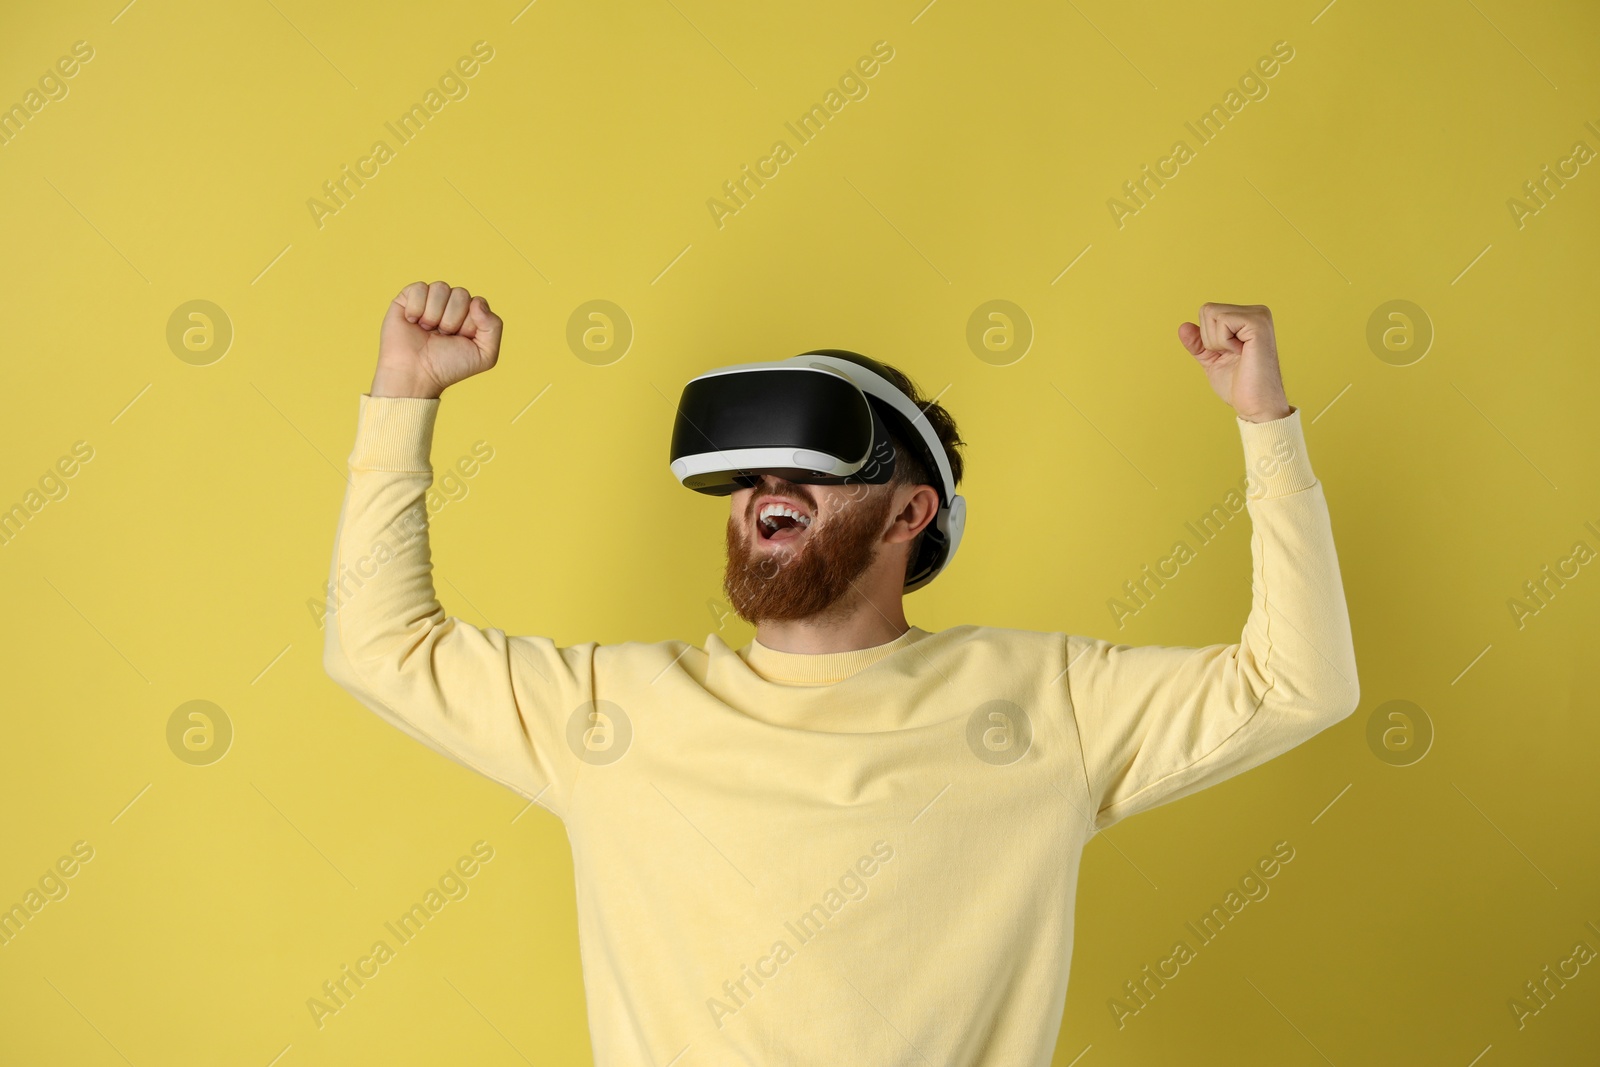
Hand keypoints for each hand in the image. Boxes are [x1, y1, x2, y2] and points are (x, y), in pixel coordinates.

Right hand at [372, 281, 502, 398]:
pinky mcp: (407, 298)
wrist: (416, 374)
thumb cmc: (449, 366)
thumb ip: (493, 326)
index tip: (459, 339)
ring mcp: (430, 300)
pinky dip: (416, 308)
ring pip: (441, 288)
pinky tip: (413, 322)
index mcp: (470, 316)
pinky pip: (419, 288)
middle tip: (442, 337)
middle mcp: (450, 305)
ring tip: (427, 330)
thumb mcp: (485, 354)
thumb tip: (477, 301)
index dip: (469, 323)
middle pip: (461, 294)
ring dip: (434, 315)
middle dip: (452, 320)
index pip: (478, 302)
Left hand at [1177, 303, 1291, 422]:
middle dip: (1209, 339)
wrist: (1256, 405)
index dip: (1206, 338)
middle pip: (1207, 310)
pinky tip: (1242, 353)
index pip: (1207, 312)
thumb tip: (1183, 326)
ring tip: (1238, 355)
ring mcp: (1259, 315)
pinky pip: (1222, 321)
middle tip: (1232, 356)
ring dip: (1216, 342)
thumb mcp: (1212, 360)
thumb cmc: (1239, 385)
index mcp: (1247, 318)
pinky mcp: (1258, 323)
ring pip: (1211, 313)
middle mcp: (1256, 312)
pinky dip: (1223, 343)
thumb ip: (1198, 343)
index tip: (1227, 355)